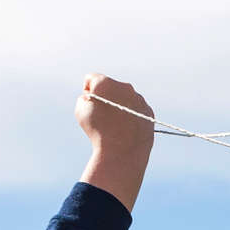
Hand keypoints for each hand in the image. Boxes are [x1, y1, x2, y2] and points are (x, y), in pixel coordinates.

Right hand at [76, 74, 153, 210]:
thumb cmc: (97, 131)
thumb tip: (93, 96)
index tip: (90, 104)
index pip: (92, 79)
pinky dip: (130, 115)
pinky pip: (136, 108)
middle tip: (101, 114)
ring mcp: (139, 99)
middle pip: (110, 86)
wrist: (122, 151)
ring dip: (118, 105)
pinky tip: (125, 127)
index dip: (87, 91)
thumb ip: (85, 97)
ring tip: (114, 124)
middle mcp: (125, 87)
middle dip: (105, 96)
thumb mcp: (81, 111)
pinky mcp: (149, 111)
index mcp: (106, 83)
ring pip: (125, 97)